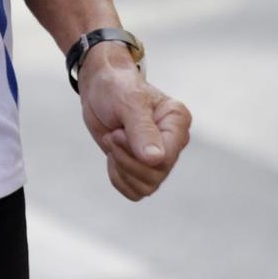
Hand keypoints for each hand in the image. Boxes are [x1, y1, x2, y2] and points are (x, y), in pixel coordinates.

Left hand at [78, 44, 191, 201]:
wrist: (99, 88)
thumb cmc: (116, 87)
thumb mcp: (128, 103)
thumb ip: (142, 130)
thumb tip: (156, 160)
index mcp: (178, 121)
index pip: (167, 157)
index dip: (136, 153)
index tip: (117, 132)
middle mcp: (174, 142)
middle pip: (157, 175)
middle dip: (126, 159)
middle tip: (113, 135)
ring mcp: (160, 157)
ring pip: (147, 187)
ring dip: (122, 169)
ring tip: (113, 141)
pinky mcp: (144, 167)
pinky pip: (135, 191)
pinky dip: (119, 178)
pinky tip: (113, 157)